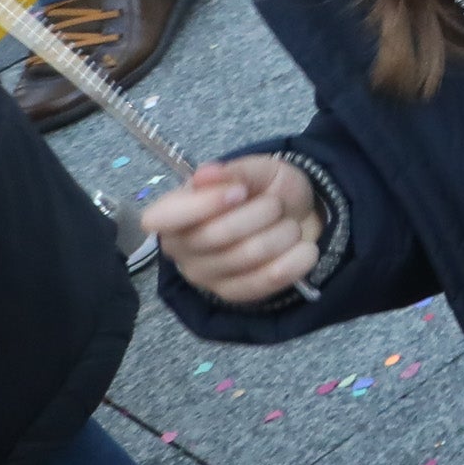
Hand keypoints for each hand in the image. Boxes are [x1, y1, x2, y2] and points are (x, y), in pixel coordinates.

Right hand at [143, 157, 324, 305]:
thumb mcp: (257, 170)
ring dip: (283, 233)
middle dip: (261, 212)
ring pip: (248, 255)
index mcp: (173, 212)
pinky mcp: (232, 294)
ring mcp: (203, 276)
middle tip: (275, 205)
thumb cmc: (265, 191)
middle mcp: (180, 248)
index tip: (240, 192)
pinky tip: (304, 249)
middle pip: (214, 235)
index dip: (202, 205)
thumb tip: (205, 174)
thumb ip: (234, 172)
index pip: (160, 218)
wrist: (298, 217)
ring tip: (288, 225)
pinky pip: (265, 281)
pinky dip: (295, 260)